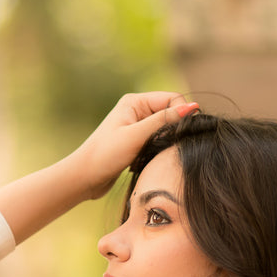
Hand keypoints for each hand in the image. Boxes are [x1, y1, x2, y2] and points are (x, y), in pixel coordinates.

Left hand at [73, 92, 197, 198]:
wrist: (83, 178)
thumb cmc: (105, 155)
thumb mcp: (136, 136)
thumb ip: (163, 121)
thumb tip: (193, 106)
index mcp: (135, 101)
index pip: (172, 98)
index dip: (181, 114)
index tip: (181, 134)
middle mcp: (137, 110)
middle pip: (171, 114)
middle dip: (174, 129)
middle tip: (165, 147)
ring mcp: (137, 126)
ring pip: (166, 129)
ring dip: (166, 142)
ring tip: (154, 154)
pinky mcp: (138, 142)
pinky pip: (159, 142)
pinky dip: (159, 150)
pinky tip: (150, 160)